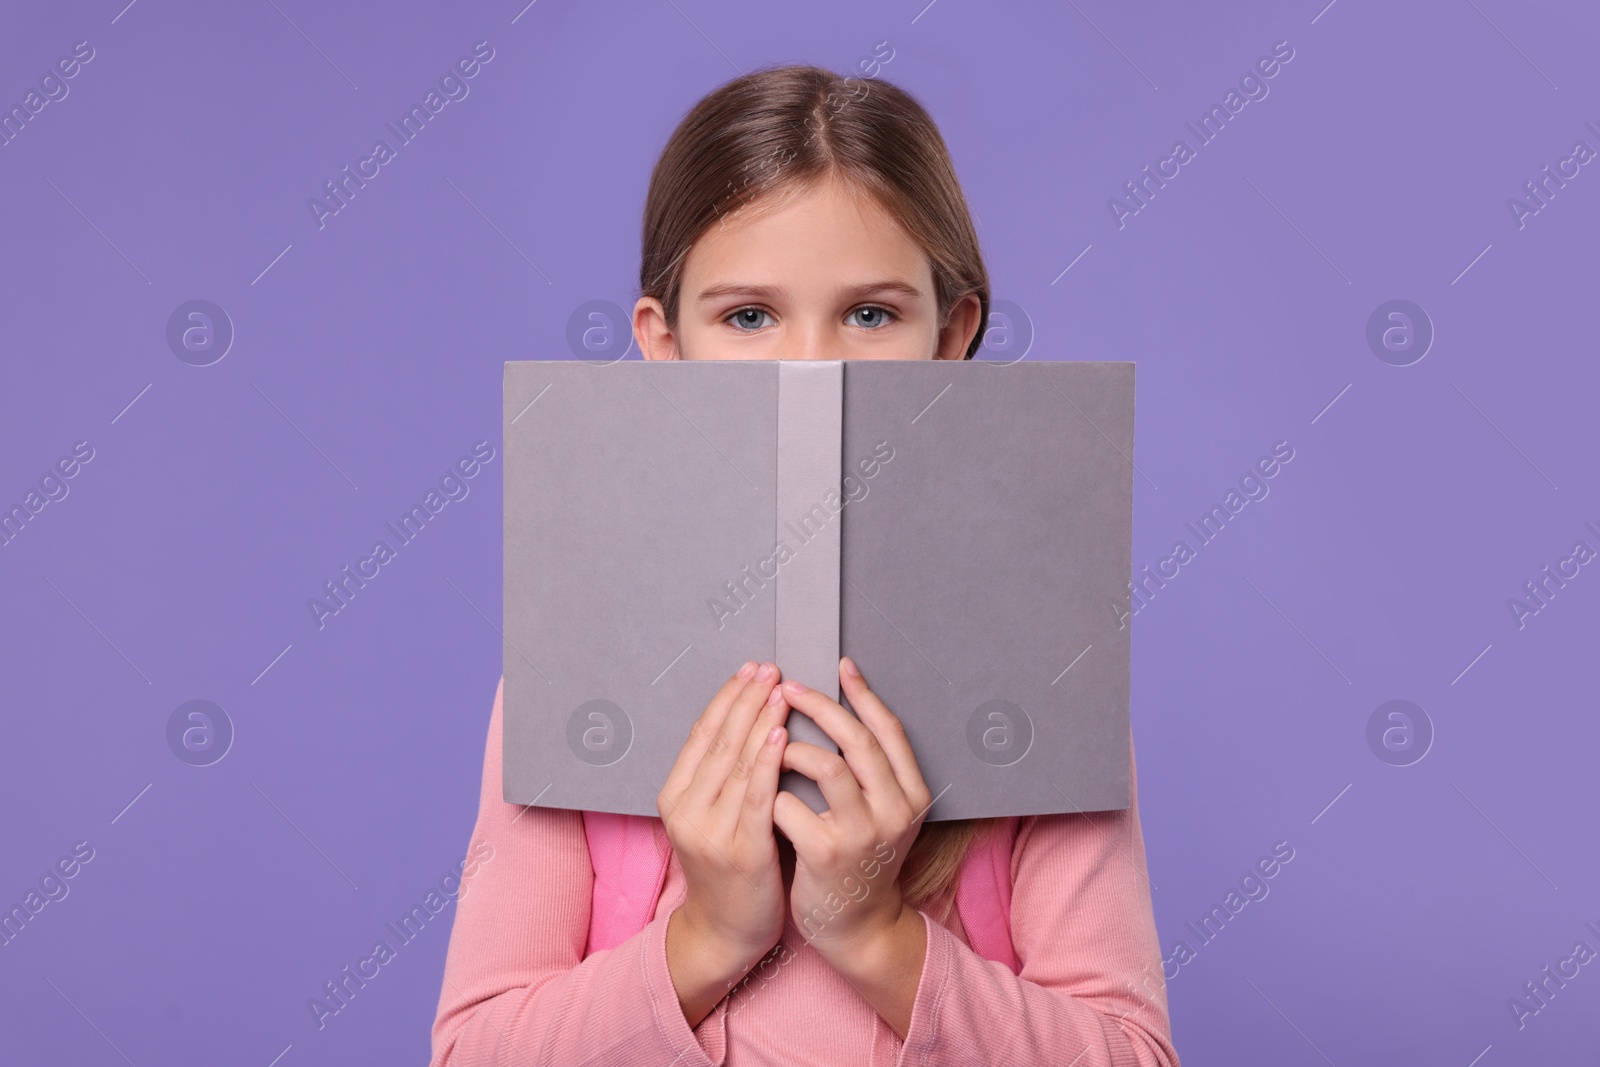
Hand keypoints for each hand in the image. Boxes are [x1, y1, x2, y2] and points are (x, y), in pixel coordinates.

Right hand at [658, 661, 791, 1024]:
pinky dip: (767, 763)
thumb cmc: (730, 866)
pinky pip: (756, 798)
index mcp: (674, 796)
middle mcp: (686, 810)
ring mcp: (710, 832)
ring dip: (759, 721)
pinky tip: (780, 736)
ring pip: (736, 763)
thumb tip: (748, 716)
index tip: (751, 667)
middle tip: (770, 667)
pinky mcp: (740, 851)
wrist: (727, 931)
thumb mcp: (713, 815)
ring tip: (779, 689)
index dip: (727, 697)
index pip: (701, 734)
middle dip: (746, 699)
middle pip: (718, 741)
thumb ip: (723, 774)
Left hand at [772, 655, 933, 959]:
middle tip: (787, 688)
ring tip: (771, 743)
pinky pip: (791, 806)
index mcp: (912, 794)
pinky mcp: (827, 855)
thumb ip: (868, 770)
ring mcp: (863, 834)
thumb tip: (839, 705)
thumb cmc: (857, 856)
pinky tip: (761, 793)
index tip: (839, 665)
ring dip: (792, 748)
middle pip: (859, 740)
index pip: (890, 730)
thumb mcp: (879, 812)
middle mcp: (895, 811)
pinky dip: (772, 792)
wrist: (856, 925)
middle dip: (820, 707)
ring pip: (828, 767)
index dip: (864, 694)